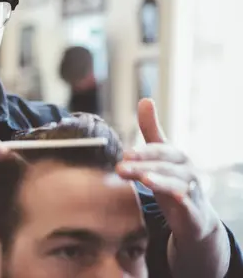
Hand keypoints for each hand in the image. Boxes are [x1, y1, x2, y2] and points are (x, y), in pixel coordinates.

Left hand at [116, 98, 221, 241]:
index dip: (142, 152)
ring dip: (160, 181)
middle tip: (120, 169)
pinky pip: (188, 203)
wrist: (194, 215)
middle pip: (162, 166)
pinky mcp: (193, 209)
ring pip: (174, 184)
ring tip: (144, 180)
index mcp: (176, 156)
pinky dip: (182, 200)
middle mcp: (186, 170)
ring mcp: (191, 189)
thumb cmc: (172, 177)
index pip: (158, 151)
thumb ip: (151, 129)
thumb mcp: (161, 153)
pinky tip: (175, 198)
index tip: (125, 153)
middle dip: (141, 166)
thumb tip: (145, 99)